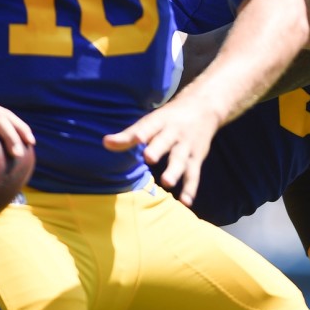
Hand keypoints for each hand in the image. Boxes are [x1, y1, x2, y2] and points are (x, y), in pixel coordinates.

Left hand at [103, 93, 219, 206]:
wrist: (205, 107)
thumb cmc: (170, 117)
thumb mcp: (152, 120)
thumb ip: (130, 135)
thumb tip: (105, 143)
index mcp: (161, 121)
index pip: (149, 126)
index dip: (141, 132)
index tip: (135, 138)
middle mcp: (175, 133)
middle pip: (165, 141)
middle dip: (158, 149)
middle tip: (149, 158)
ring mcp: (187, 146)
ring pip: (180, 159)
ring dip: (174, 171)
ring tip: (167, 183)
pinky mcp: (197, 158)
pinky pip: (193, 175)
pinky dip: (190, 189)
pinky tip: (185, 202)